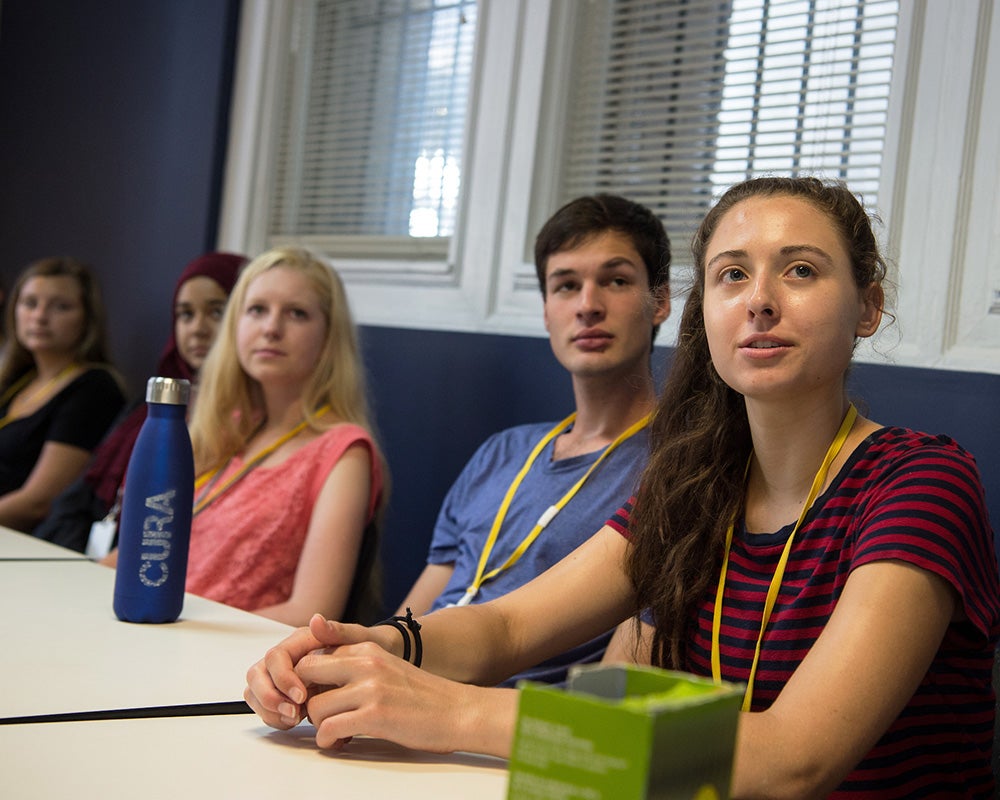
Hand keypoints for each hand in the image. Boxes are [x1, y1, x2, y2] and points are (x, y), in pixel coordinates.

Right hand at [244, 613, 376, 728]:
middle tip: (293, 715)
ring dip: (269, 709)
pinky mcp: (287, 695)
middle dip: (269, 697)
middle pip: (257, 674)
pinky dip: (274, 717)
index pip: (276, 657)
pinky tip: (294, 723)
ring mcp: (284, 676)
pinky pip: (267, 706)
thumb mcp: (363, 641)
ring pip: (256, 691)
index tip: (302, 697)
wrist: (383, 667)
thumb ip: (339, 631)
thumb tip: (316, 620)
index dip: (283, 678)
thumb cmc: (373, 650)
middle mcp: (289, 657)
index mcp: (302, 641)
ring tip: (294, 720)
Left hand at [296, 641, 491, 753]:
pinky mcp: (375, 715)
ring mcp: (370, 688)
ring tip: (334, 733)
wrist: (458, 711)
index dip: (307, 680)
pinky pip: (329, 728)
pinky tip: (339, 742)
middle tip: (317, 715)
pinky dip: (328, 740)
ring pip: (315, 706)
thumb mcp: (387, 669)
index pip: (315, 656)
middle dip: (305, 698)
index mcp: (368, 648)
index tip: (315, 697)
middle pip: (306, 673)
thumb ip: (357, 669)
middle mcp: (366, 662)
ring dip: (318, 725)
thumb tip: (323, 684)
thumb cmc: (423, 696)